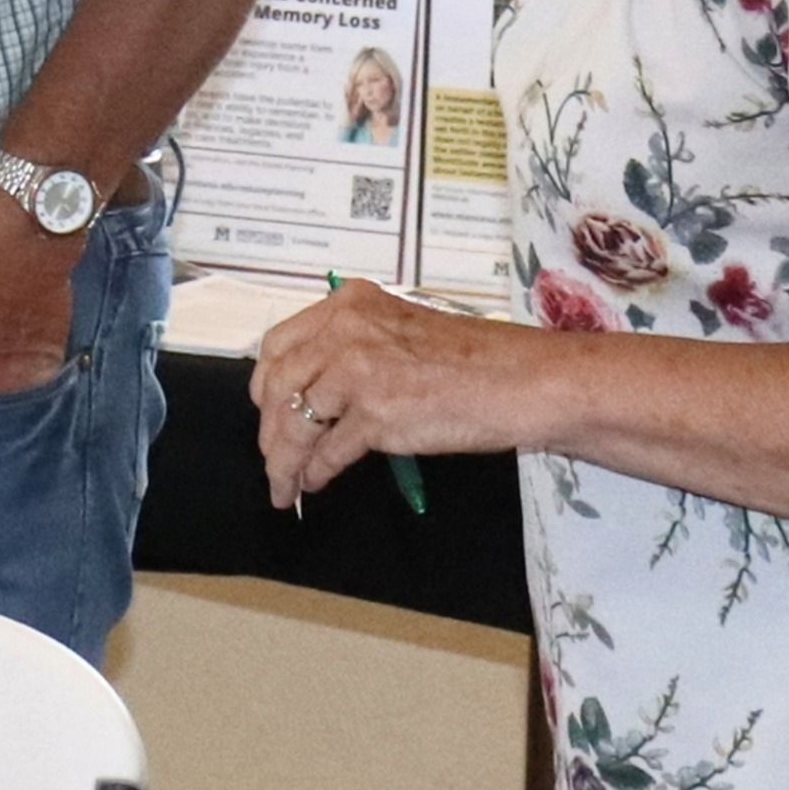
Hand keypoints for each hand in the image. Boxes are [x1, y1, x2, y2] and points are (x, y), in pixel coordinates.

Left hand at [251, 280, 531, 506]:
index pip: (279, 344)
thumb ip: (353, 349)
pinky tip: (315, 483)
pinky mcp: (375, 415)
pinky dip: (315, 472)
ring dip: (284, 460)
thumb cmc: (474, 361)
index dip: (267, 384)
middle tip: (272, 457)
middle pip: (278, 385)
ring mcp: (358, 371)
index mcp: (350, 305)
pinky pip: (326, 452)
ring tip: (285, 484)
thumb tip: (312, 393)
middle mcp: (346, 330)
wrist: (521, 380)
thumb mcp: (399, 332)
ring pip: (295, 422)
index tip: (267, 410)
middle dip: (269, 428)